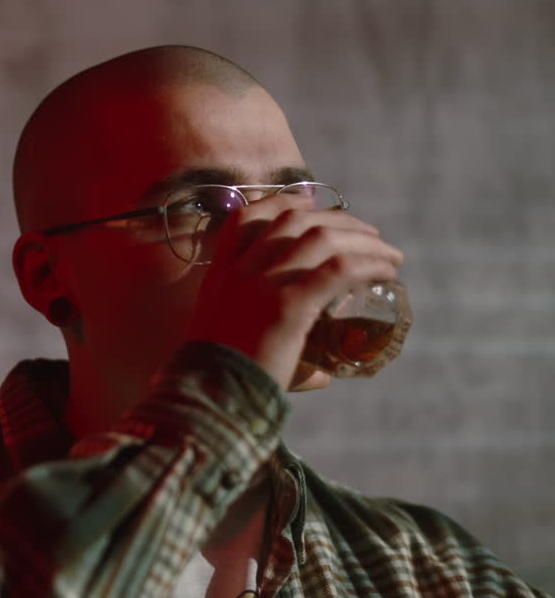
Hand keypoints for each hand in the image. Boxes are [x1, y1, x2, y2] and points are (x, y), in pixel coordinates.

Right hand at [183, 195, 403, 390]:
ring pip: (321, 239)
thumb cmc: (220, 380)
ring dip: (362, 240)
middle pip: (293, 222)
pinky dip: (368, 264)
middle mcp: (240, 272)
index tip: (309, 202)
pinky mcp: (288, 304)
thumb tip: (319, 374)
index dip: (281, 203)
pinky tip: (387, 271)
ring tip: (389, 254)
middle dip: (336, 219)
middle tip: (367, 233)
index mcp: (221, 276)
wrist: (208, 396)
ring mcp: (262, 285)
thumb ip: (271, 349)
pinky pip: (338, 270)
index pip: (245, 219)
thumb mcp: (231, 347)